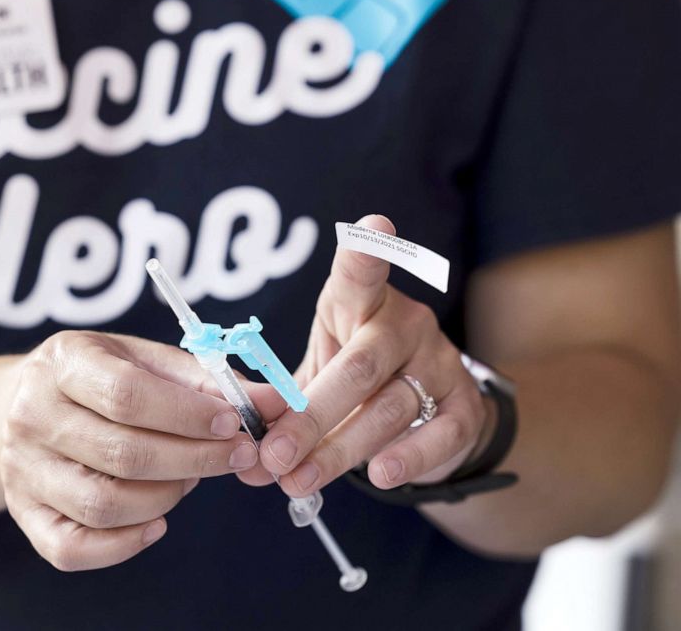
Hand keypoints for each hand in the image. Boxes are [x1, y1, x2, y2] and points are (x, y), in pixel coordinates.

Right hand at [0, 331, 284, 570]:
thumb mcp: (142, 358)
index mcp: (63, 364)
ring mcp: (24, 470)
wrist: (19, 405)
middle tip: (236, 455)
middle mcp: (33, 416)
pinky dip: (123, 545)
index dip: (188, 415)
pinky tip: (157, 523)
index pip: (127, 395)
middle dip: (194, 459)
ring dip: (166, 497)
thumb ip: (205, 380)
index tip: (234, 422)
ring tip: (190, 479)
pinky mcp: (26, 514)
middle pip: (122, 453)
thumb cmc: (96, 378)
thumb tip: (273, 402)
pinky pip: (73, 548)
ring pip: (103, 504)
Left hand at [239, 215, 489, 497]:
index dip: (365, 253)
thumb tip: (245, 457)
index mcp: (358, 302)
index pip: (360, 272)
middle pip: (358, 367)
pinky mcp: (464, 403)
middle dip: (310, 416)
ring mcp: (437, 361)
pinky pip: (439, 433)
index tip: (372, 229)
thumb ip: (281, 409)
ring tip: (296, 480)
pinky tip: (378, 476)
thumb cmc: (354, 380)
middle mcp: (403, 323)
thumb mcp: (314, 376)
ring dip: (339, 450)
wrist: (427, 410)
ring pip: (389, 408)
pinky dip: (406, 457)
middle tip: (273, 454)